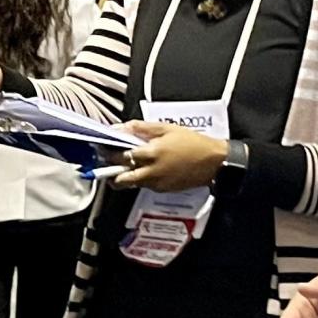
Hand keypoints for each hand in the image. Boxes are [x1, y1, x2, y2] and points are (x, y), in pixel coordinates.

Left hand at [110, 122, 228, 192]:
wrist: (214, 162)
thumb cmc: (193, 142)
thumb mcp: (167, 128)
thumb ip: (141, 128)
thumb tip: (120, 127)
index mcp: (151, 153)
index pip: (120, 156)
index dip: (109, 152)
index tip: (103, 148)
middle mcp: (151, 172)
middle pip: (120, 178)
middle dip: (110, 171)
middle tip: (108, 162)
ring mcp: (156, 183)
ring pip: (131, 183)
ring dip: (125, 175)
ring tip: (127, 165)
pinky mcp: (163, 190)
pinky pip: (145, 185)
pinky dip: (141, 178)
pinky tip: (147, 168)